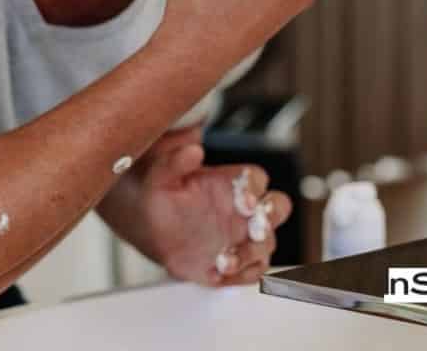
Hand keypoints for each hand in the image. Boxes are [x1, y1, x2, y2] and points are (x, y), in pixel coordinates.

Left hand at [119, 126, 291, 286]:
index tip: (243, 199)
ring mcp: (241, 236)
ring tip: (224, 260)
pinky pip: (254, 270)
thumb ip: (175, 162)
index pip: (257, 179)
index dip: (255, 188)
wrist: (149, 226)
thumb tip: (193, 151)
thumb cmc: (160, 194)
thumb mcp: (160, 175)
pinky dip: (243, 274)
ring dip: (251, 253)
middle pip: (277, 207)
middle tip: (254, 228)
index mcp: (229, 182)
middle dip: (271, 217)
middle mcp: (241, 208)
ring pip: (267, 243)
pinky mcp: (235, 262)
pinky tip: (221, 272)